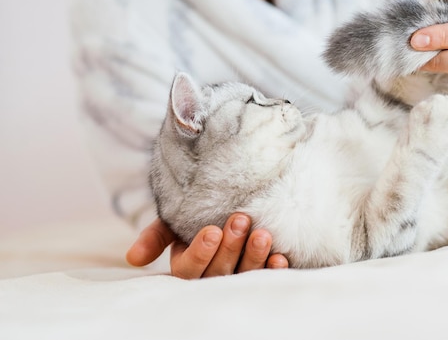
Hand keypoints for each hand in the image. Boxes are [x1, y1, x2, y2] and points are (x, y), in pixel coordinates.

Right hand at [126, 214, 288, 278]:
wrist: (231, 203)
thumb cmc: (197, 213)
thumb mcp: (174, 221)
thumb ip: (156, 235)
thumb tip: (133, 258)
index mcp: (187, 266)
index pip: (190, 269)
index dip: (201, 253)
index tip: (212, 230)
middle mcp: (212, 276)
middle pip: (218, 272)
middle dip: (230, 246)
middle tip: (240, 220)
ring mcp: (238, 277)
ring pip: (243, 275)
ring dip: (253, 257)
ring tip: (262, 234)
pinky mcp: (262, 273)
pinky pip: (267, 276)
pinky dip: (274, 269)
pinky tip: (280, 257)